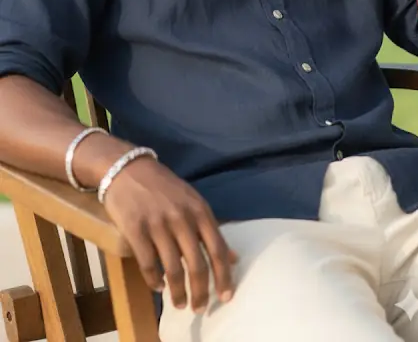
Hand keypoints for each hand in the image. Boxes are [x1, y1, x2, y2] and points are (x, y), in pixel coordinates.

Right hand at [103, 157, 237, 313]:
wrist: (127, 167)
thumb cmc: (163, 186)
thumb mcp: (192, 200)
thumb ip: (210, 229)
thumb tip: (233, 258)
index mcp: (199, 209)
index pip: (217, 249)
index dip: (223, 277)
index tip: (225, 297)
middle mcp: (181, 218)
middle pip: (197, 265)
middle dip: (201, 292)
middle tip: (200, 308)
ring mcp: (158, 224)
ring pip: (173, 269)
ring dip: (178, 292)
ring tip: (180, 304)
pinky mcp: (135, 229)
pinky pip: (148, 264)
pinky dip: (154, 280)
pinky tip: (158, 286)